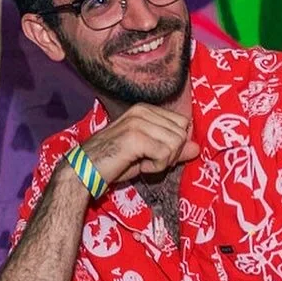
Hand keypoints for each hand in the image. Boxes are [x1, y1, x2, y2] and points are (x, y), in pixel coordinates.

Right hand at [81, 104, 199, 184]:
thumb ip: (173, 149)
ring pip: (176, 144)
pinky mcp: (135, 136)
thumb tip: (197, 148)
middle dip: (170, 154)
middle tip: (147, 160)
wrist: (84, 171)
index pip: (182, 123)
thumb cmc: (113, 163)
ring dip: (161, 162)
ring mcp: (138, 121)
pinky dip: (155, 167)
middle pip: (182, 133)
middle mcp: (142, 110)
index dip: (173, 145)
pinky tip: (138, 165)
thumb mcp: (148, 155)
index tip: (151, 154)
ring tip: (140, 162)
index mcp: (146, 109)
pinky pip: (165, 154)